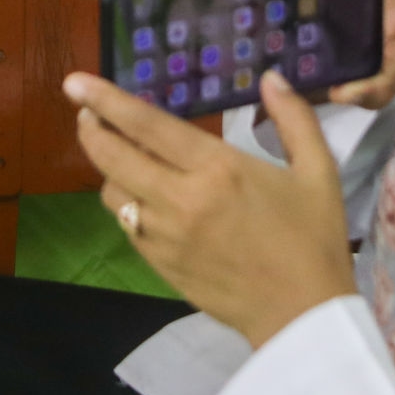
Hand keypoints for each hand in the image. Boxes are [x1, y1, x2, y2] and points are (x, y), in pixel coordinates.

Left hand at [66, 70, 356, 348]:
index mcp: (217, 169)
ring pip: (113, 193)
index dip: (106, 100)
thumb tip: (272, 78)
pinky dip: (125, 204)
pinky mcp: (161, 266)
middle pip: (113, 157)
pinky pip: (127, 226)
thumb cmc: (313, 240)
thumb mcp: (319, 173)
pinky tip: (139, 196)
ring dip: (108, 168)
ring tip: (118, 152)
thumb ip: (295, 118)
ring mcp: (166, 237)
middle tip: (86, 111)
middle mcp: (181, 200)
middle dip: (91, 128)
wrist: (303, 317)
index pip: (146, 126)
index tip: (75, 82)